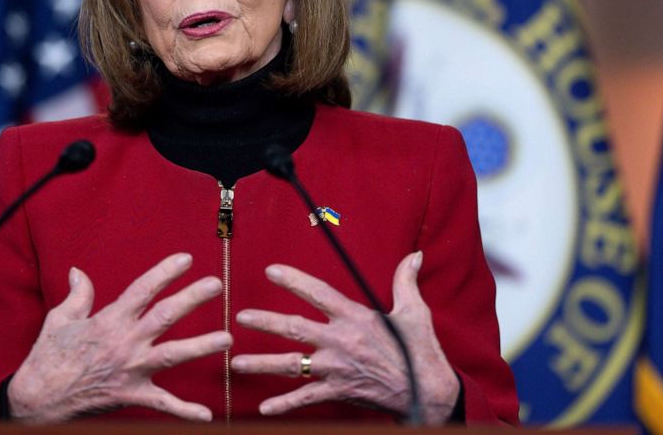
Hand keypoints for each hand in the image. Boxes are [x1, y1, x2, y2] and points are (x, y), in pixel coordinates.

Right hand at [8, 252, 230, 422]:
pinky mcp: (131, 396)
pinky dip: (184, 411)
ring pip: (172, 355)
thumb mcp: (59, 320)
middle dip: (191, 299)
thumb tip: (78, 271)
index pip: (143, 290)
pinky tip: (207, 415)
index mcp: (109, 320)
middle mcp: (124, 342)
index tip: (187, 259)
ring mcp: (130, 370)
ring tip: (227, 339)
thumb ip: (77, 296)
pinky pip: (162, 404)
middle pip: (164, 316)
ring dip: (201, 347)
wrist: (37, 399)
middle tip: (215, 285)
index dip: (165, 272)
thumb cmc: (47, 357)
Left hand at [231, 251, 459, 423]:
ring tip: (236, 362)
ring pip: (292, 364)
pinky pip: (306, 398)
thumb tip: (413, 255)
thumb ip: (405, 282)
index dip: (294, 280)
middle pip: (294, 328)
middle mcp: (340, 341)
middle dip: (265, 322)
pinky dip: (285, 404)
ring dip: (262, 363)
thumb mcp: (414, 311)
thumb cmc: (419, 349)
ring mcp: (336, 368)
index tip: (271, 271)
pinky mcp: (337, 391)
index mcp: (355, 318)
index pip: (318, 293)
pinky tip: (265, 407)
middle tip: (241, 318)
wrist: (425, 391)